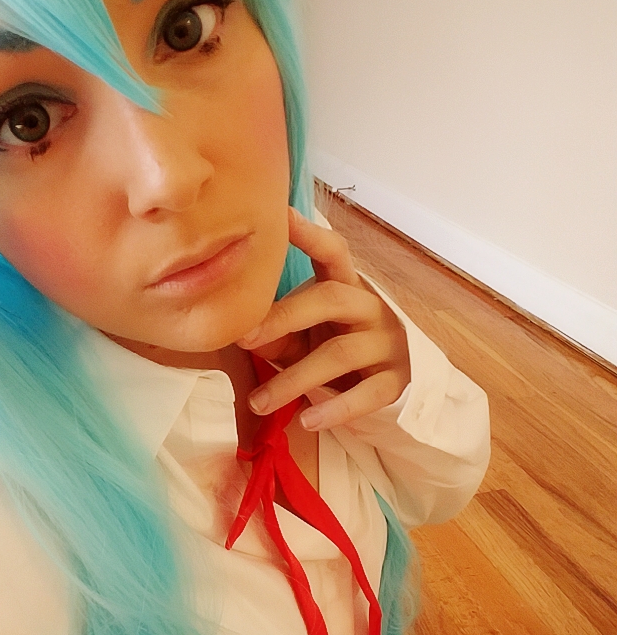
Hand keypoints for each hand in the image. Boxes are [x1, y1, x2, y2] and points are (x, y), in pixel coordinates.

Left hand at [238, 208, 410, 429]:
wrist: (389, 384)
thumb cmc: (333, 347)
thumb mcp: (303, 337)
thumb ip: (274, 333)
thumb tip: (239, 333)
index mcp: (346, 286)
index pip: (332, 251)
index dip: (308, 234)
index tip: (282, 215)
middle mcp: (369, 306)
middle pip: (329, 299)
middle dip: (283, 317)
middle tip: (244, 340)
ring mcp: (386, 342)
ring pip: (340, 353)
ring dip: (293, 379)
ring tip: (258, 402)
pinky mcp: (396, 380)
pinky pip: (366, 394)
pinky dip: (336, 409)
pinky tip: (308, 420)